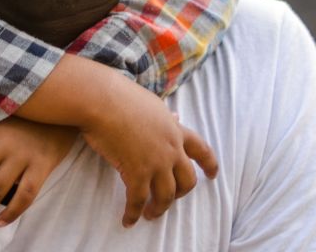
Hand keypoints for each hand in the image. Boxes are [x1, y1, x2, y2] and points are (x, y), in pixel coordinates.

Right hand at [81, 75, 217, 227]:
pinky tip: (128, 220)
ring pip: (167, 195)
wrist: (102, 99)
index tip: (213, 175)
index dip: (209, 164)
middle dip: (181, 193)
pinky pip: (139, 200)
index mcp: (175, 130)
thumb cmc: (121, 96)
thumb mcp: (152, 104)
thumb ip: (166, 116)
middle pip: (187, 180)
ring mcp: (156, 162)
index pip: (200, 149)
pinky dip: (133, 213)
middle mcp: (171, 148)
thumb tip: (177, 117)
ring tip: (150, 214)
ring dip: (159, 208)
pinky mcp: (137, 172)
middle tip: (172, 199)